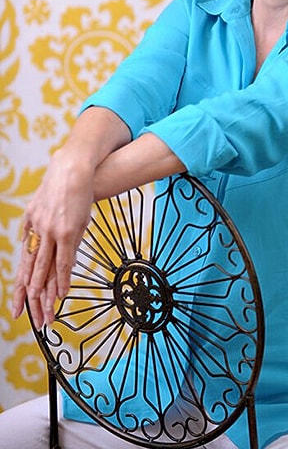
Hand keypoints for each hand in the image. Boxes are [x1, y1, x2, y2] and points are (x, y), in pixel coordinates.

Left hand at [11, 148, 93, 327]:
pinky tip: (62, 295)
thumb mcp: (44, 204)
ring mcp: (50, 233)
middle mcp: (36, 232)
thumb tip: (37, 236)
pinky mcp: (66, 231)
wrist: (72, 166)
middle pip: (31, 271)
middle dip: (29, 297)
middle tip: (27, 318)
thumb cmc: (63, 183)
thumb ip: (39, 223)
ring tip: (44, 315)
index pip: (24, 262)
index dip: (21, 285)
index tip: (18, 304)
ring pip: (44, 271)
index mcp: (30, 226)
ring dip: (45, 295)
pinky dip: (62, 279)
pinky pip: (63, 261)